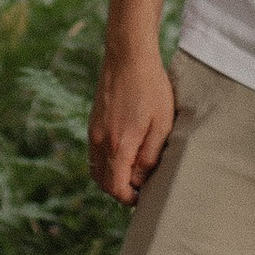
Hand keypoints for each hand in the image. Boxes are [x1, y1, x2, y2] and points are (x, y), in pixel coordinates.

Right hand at [89, 40, 176, 205]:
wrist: (128, 56)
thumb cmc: (150, 88)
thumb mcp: (161, 125)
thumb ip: (150, 157)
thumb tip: (141, 180)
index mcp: (118, 145)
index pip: (116, 188)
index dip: (130, 198)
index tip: (144, 196)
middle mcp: (99, 141)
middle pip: (102, 182)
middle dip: (120, 190)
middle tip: (140, 188)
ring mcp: (93, 130)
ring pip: (96, 167)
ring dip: (112, 176)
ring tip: (134, 172)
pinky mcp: (93, 121)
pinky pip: (94, 152)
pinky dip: (106, 161)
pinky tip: (125, 153)